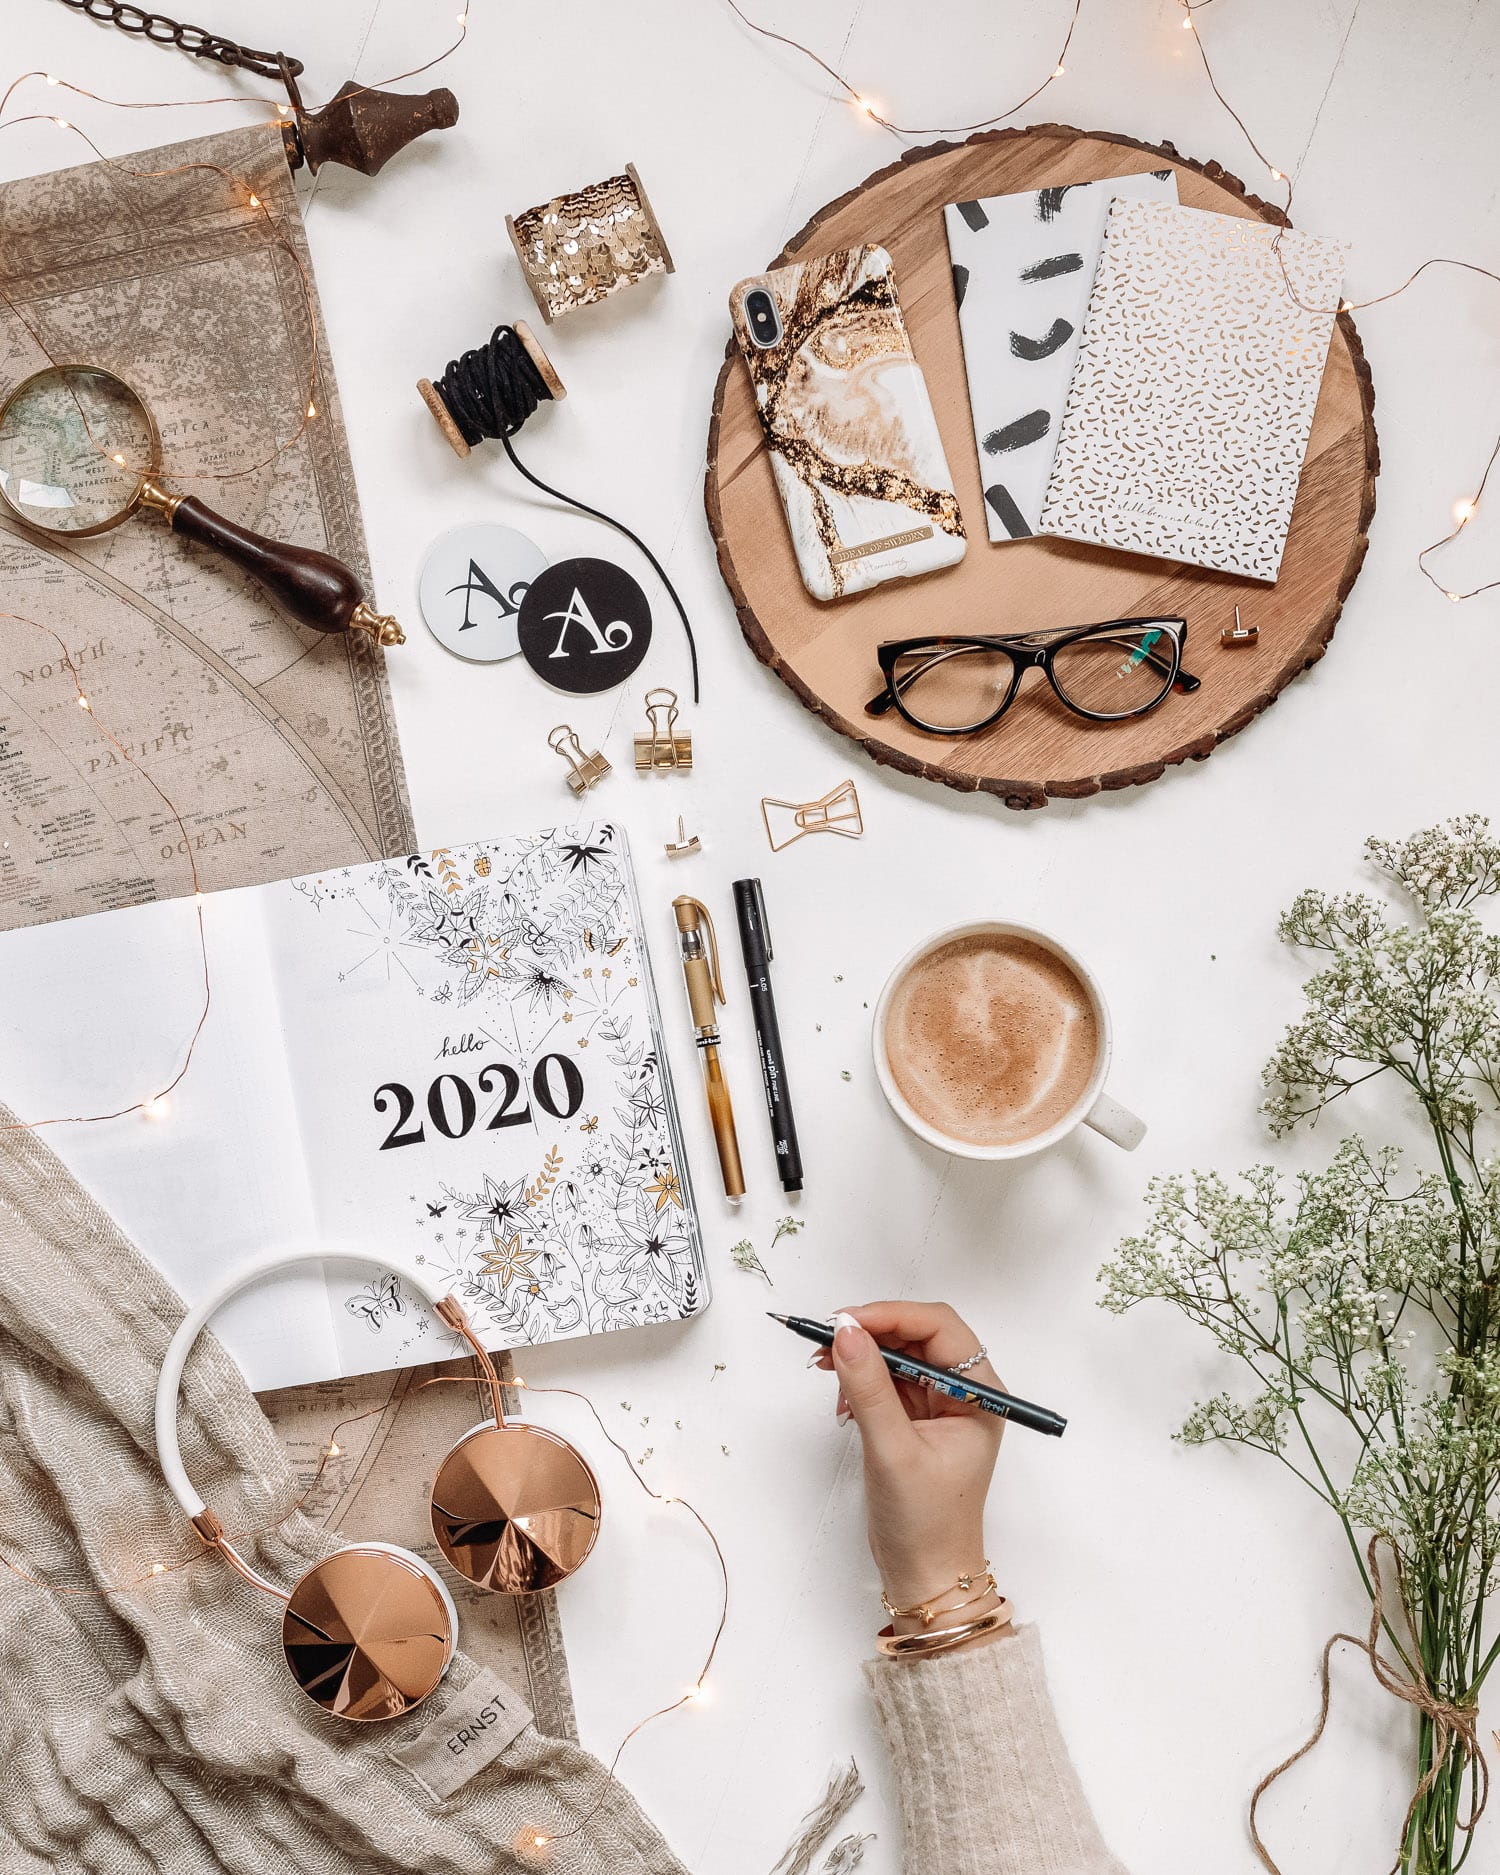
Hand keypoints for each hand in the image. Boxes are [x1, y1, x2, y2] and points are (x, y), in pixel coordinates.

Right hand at [819, 1301, 1004, 1622]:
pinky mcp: (916, 1418)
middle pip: (918, 1334)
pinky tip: (842, 1397)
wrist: (925, 1574)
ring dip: (862, 1355)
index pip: (940, 1328)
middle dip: (872, 1332)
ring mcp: (940, 1405)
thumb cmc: (926, 1523)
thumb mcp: (894, 1451)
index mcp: (980, 1395)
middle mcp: (965, 1392)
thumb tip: (846, 1333)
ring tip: (826, 1366)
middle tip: (828, 1338)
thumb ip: (869, 1388)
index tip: (847, 1321)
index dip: (893, 1316)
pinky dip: (861, 1378)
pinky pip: (887, 1379)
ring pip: (899, 1354)